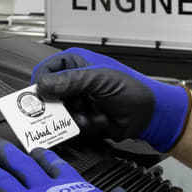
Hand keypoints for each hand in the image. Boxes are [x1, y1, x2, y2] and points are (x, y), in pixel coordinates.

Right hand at [32, 48, 190, 150]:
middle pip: (47, 95)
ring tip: (87, 118)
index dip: (40, 84)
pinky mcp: (81, 119)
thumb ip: (70, 81)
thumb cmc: (132, 89)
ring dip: (71, 118)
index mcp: (75, 63)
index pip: (45, 71)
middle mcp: (73, 82)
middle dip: (57, 107)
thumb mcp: (100, 80)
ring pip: (57, 113)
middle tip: (66, 111)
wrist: (151, 115)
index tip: (39, 98)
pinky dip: (80, 127)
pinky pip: (68, 127)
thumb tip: (42, 85)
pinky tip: (96, 122)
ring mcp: (77, 101)